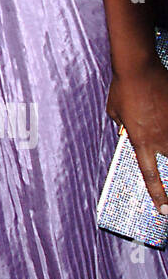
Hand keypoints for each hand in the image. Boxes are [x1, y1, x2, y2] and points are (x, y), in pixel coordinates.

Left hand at [107, 63, 167, 213]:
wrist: (139, 67)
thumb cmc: (123, 88)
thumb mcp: (115, 112)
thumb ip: (123, 126)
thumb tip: (127, 130)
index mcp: (140, 141)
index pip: (150, 175)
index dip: (159, 195)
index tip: (166, 211)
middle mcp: (160, 138)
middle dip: (167, 165)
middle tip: (161, 165)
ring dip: (166, 140)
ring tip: (159, 127)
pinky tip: (166, 114)